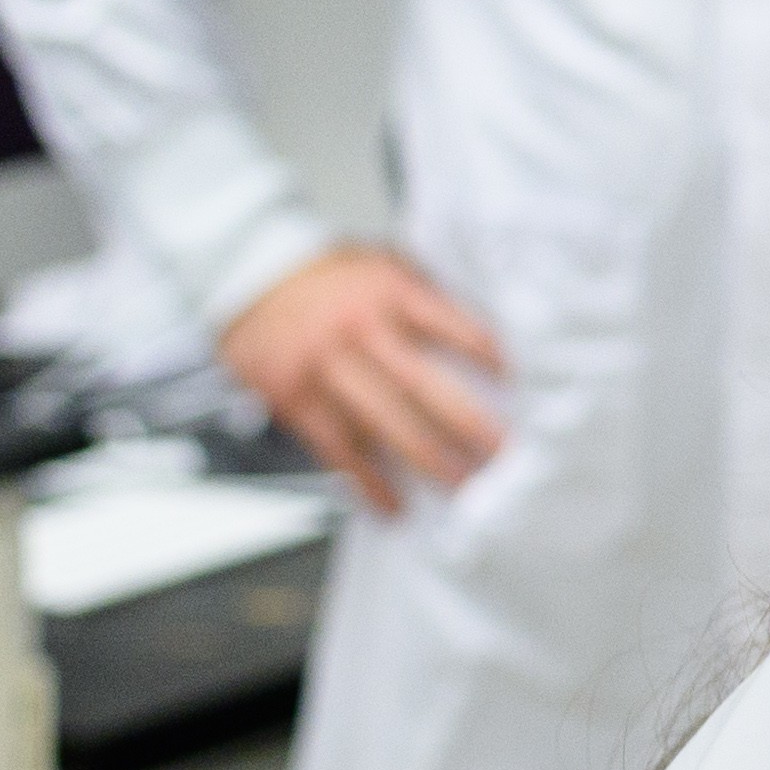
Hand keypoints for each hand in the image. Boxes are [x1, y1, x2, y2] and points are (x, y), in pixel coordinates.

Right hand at [218, 243, 509, 514]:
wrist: (249, 270)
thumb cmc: (333, 275)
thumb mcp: (385, 264)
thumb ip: (429, 294)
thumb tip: (496, 333)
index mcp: (389, 291)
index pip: (449, 325)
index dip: (486, 356)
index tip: (520, 385)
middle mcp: (357, 330)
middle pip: (421, 384)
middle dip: (467, 424)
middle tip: (504, 455)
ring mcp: (323, 367)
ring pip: (382, 423)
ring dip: (426, 461)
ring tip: (463, 488)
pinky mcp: (293, 397)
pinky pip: (336, 448)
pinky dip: (367, 482)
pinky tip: (394, 505)